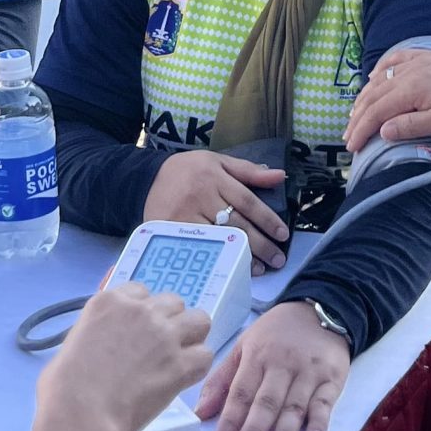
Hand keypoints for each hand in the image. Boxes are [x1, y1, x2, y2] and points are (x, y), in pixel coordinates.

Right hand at [31, 283, 214, 430]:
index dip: (143, 312)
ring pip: (199, 321)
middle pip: (173, 302)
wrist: (81, 415)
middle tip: (159, 348)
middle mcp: (141, 311)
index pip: (141, 292)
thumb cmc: (62, 389)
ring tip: (179, 359)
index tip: (138, 332)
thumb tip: (101, 347)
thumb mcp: (72, 345)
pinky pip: (205, 356)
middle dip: (169, 322)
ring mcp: (164, 335)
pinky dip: (197, 367)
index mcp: (109, 302)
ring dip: (191, 337)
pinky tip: (183, 380)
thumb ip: (95, 335)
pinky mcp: (180, 364)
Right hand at [145, 151, 289, 270]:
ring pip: (219, 238)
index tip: (283, 235)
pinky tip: (231, 267)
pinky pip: (199, 247)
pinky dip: (217, 258)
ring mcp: (184, 215)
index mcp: (214, 176)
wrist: (147, 178)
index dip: (267, 219)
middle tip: (278, 259)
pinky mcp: (171, 230)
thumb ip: (248, 171)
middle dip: (261, 244)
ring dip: (242, 256)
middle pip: (236, 223)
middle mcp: (201, 195)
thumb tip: (280, 176)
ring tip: (261, 269)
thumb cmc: (189, 170)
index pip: (247, 201)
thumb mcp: (218, 161)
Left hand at [196, 302, 349, 430]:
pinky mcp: (332, 378)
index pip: (240, 394)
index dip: (229, 422)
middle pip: (265, 403)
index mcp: (257, 357)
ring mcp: (309, 372)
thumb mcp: (244, 345)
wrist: (321, 308)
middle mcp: (282, 365)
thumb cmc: (276, 333)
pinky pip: (326, 402)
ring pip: (294, 406)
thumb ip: (222, 379)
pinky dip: (319, 422)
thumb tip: (200, 413)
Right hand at [344, 32, 430, 154]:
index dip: (361, 131)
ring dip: (363, 98)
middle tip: (347, 137)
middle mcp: (404, 75)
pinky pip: (392, 61)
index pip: (375, 114)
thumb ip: (410, 126)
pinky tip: (372, 76)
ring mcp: (412, 64)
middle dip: (357, 119)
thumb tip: (382, 131)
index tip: (351, 147)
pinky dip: (378, 71)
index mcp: (408, 92)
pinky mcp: (422, 58)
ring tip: (354, 114)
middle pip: (372, 98)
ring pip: (378, 81)